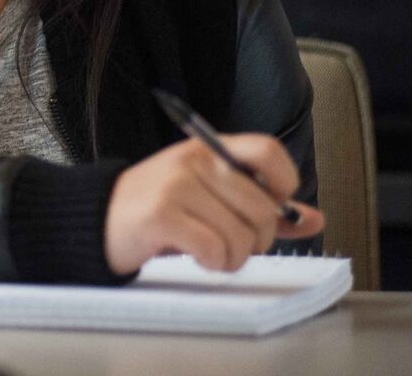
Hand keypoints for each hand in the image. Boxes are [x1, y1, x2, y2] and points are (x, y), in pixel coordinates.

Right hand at [104, 134, 322, 275]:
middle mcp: (193, 160)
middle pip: (263, 208)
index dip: (285, 182)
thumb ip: (260, 205)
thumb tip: (313, 218)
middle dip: (258, 240)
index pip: (268, 151)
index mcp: (207, 148)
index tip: (274, 206)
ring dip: (234, 258)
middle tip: (234, 243)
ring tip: (212, 252)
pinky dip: (213, 263)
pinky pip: (215, 250)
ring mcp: (176, 185)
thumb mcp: (209, 196)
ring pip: (242, 236)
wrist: (99, 219)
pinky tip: (195, 256)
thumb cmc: (159, 209)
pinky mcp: (161, 215)